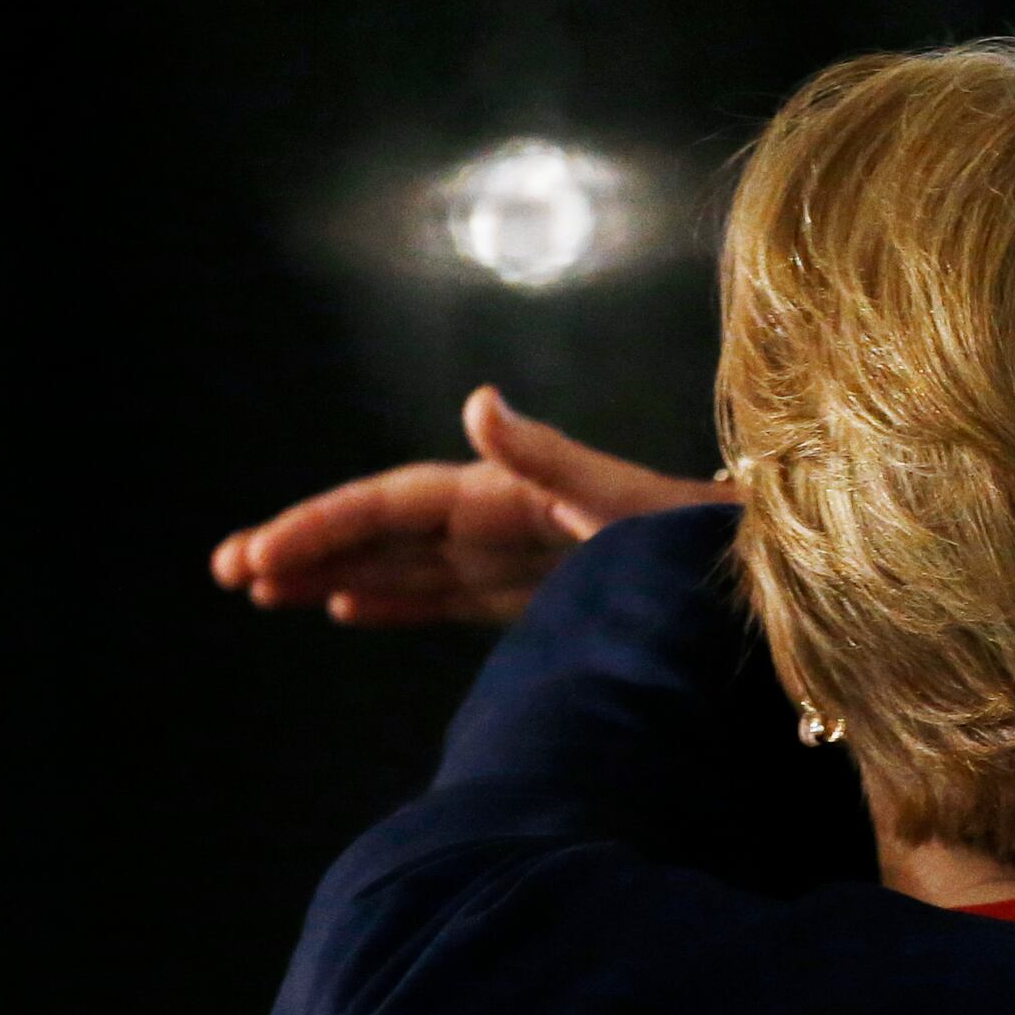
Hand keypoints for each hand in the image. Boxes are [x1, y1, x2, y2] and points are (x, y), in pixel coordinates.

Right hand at [206, 385, 728, 625]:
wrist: (784, 604)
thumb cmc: (716, 554)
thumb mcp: (634, 507)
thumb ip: (553, 462)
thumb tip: (475, 405)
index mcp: (523, 495)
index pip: (400, 504)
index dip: (326, 526)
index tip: (259, 559)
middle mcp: (518, 522)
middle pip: (391, 530)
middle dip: (311, 547)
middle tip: (229, 574)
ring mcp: (533, 562)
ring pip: (413, 566)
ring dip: (340, 573)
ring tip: (265, 592)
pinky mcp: (555, 602)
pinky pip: (457, 598)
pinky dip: (401, 600)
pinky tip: (350, 609)